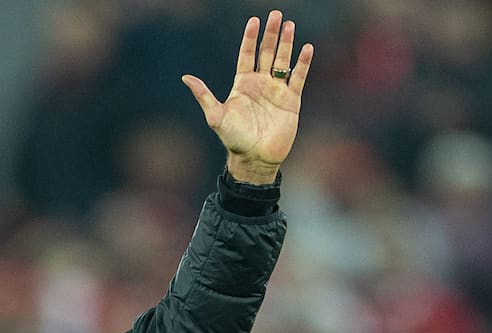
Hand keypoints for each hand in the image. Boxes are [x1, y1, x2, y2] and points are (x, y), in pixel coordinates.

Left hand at [181, 9, 313, 183]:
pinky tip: (306, 48)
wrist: (254, 158)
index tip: (254, 20)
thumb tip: (185, 77)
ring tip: (290, 25)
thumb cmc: (233, 139)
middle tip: (277, 14)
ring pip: (283, 61)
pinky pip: (298, 77)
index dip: (250, 38)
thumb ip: (203, 95)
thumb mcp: (215, 116)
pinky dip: (302, 63)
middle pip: (267, 52)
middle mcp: (260, 83)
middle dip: (271, 34)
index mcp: (242, 84)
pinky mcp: (291, 100)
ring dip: (287, 43)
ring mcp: (276, 90)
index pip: (247, 54)